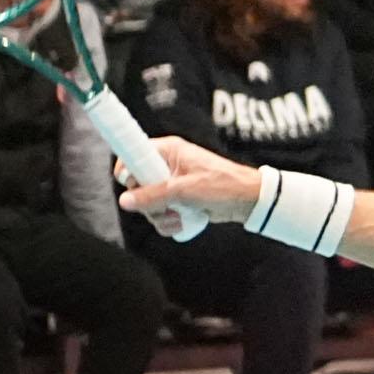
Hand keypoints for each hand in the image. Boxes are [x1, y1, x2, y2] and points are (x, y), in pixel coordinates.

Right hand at [117, 135, 263, 236]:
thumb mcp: (184, 190)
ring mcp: (171, 184)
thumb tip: (125, 201)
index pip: (133, 153)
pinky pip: (160, 214)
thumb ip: (153, 196)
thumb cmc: (223, 185)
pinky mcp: (177, 200)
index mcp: (168, 150)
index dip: (127, 170)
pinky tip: (184, 223)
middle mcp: (166, 165)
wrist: (248, 201)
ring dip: (161, 216)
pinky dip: (169, 223)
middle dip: (148, 203)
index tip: (132, 185)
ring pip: (147, 205)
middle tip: (164, 206)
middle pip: (136, 186)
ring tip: (180, 216)